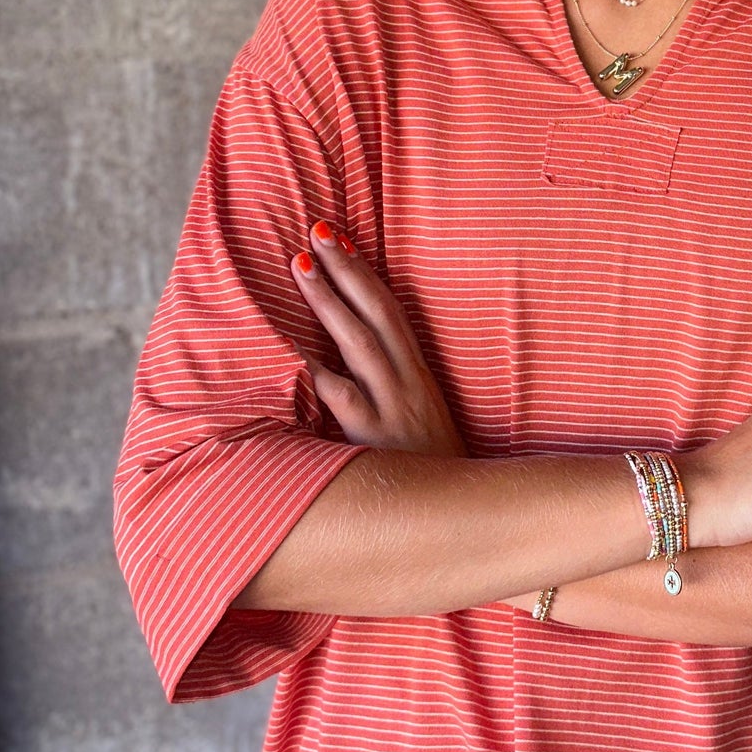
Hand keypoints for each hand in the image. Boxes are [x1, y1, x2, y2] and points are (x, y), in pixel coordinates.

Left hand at [290, 221, 466, 455]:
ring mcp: (394, 409)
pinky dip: (315, 372)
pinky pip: (341, 398)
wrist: (461, 520)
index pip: (392, 313)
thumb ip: (387, 394)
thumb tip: (344, 364)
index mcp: (419, 377)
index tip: (340, 240)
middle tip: (316, 230)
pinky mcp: (376, 439)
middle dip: (346, 269)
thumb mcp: (418, 424)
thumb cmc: (430, 476)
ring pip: (358, 343)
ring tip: (300, 266)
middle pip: (377, 313)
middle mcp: (409, 384)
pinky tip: (289, 349)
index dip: (365, 274)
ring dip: (328, 301)